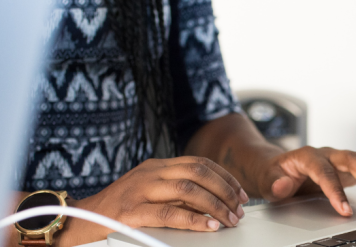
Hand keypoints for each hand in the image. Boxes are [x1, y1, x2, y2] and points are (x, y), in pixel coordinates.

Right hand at [59, 157, 248, 245]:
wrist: (79, 219)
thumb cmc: (118, 209)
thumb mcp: (150, 193)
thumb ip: (176, 194)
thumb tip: (213, 202)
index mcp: (157, 166)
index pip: (200, 163)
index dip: (225, 177)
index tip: (241, 193)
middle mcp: (151, 172)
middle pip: (199, 172)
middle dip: (225, 190)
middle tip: (239, 208)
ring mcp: (140, 189)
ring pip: (188, 189)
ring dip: (215, 205)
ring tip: (229, 219)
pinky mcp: (131, 211)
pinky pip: (170, 213)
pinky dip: (194, 220)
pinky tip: (208, 226)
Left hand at [254, 146, 355, 216]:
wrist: (277, 167)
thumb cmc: (273, 174)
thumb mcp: (266, 179)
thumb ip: (274, 183)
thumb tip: (283, 184)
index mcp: (307, 156)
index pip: (324, 171)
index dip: (335, 190)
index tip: (345, 210)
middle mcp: (326, 154)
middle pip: (351, 159)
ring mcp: (338, 159)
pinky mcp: (346, 167)